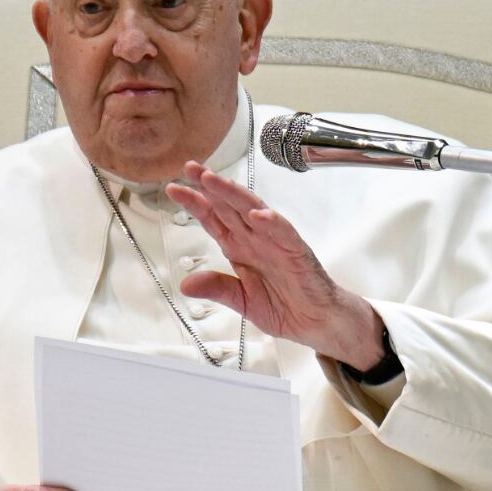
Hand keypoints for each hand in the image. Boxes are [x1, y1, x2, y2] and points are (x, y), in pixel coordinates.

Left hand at [163, 161, 385, 369]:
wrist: (318, 322)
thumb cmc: (285, 306)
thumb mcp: (241, 301)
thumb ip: (216, 288)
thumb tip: (185, 285)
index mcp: (241, 248)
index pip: (214, 219)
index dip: (195, 203)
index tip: (174, 189)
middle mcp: (256, 239)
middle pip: (229, 207)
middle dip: (210, 187)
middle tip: (190, 168)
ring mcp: (277, 243)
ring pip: (254, 211)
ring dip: (234, 195)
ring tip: (215, 181)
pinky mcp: (297, 253)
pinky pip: (285, 234)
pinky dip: (272, 223)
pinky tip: (259, 215)